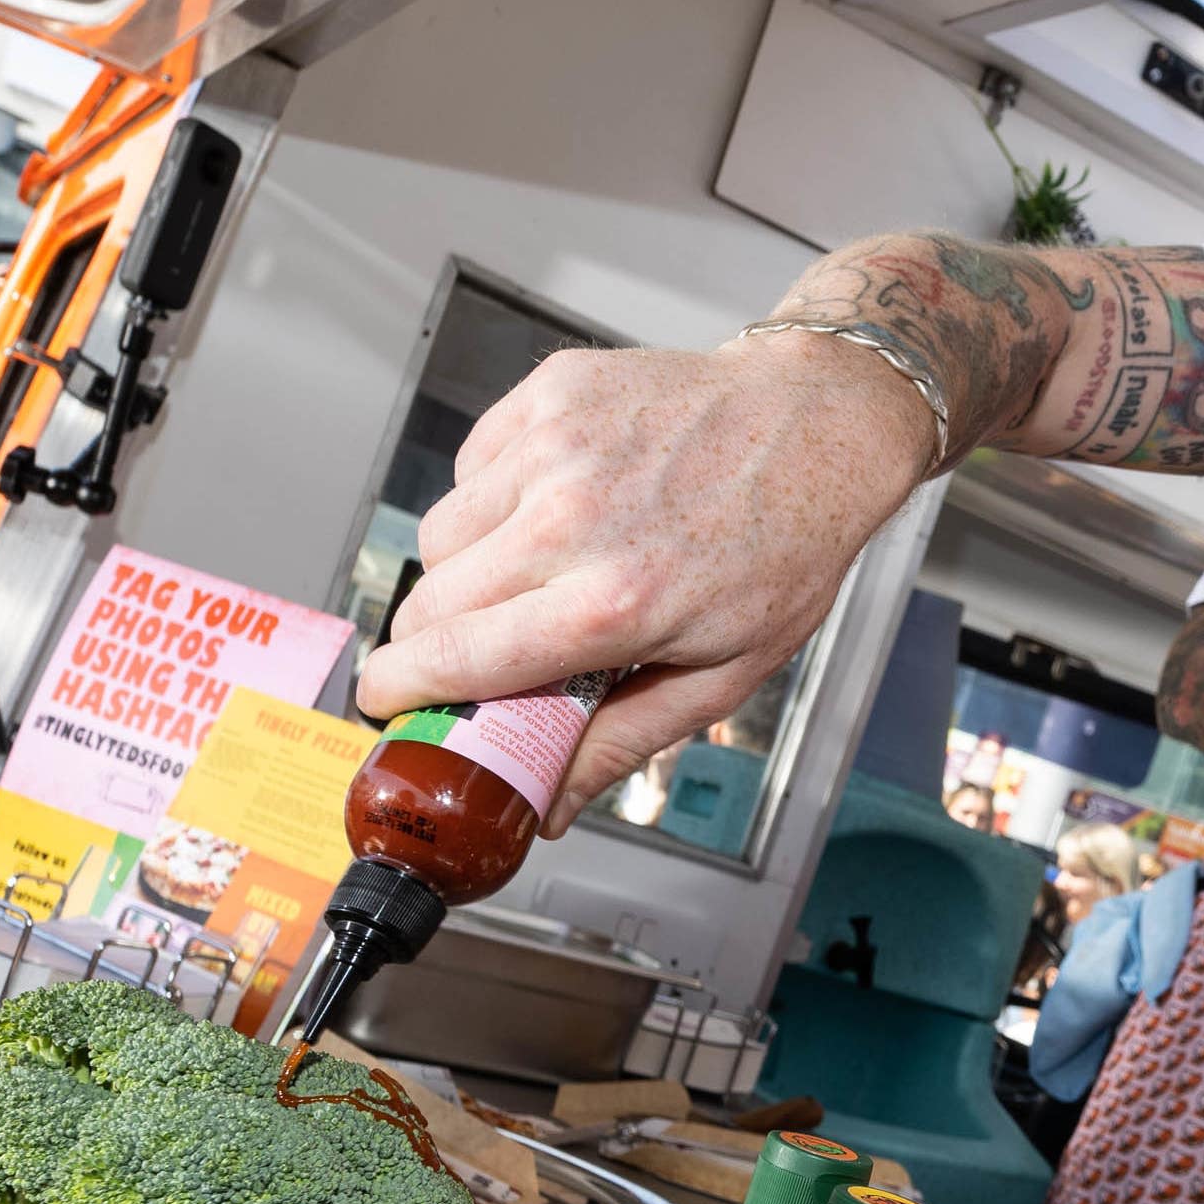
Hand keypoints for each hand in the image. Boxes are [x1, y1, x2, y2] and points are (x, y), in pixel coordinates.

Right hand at [354, 337, 933, 824]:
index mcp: (614, 602)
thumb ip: (622, 743)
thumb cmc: (782, 548)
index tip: (386, 701)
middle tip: (471, 651)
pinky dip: (493, 498)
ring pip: (440, 531)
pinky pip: (471, 466)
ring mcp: (555, 446)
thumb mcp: (723, 673)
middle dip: (433, 639)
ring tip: (535, 571)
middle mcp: (572, 518)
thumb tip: (546, 809)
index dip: (402, 689)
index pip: (458, 659)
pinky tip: (555, 507)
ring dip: (465, 567)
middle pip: (431, 598)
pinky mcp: (549, 394)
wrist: (816, 425)